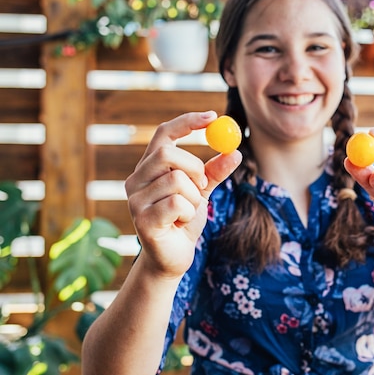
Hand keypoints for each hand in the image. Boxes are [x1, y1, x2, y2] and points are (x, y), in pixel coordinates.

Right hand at [125, 111, 241, 278]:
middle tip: (203, 185)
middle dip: (194, 168)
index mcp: (148, 168)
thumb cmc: (183, 222)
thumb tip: (235, 151)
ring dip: (194, 197)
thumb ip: (215, 172)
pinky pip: (176, 203)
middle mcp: (135, 180)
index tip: (213, 115)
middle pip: (167, 153)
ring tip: (187, 212)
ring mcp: (135, 200)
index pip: (163, 133)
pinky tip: (180, 224)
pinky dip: (188, 212)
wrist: (174, 259)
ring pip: (176, 180)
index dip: (187, 122)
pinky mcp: (142, 220)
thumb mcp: (202, 192)